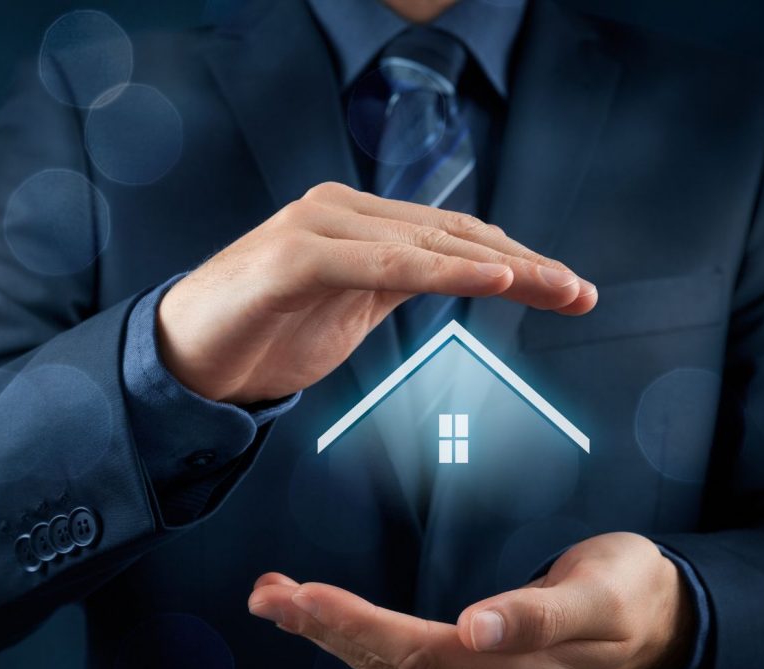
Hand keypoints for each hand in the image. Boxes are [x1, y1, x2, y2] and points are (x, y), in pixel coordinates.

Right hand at [155, 182, 596, 404]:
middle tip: (581, 293)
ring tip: (553, 287)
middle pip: (451, 232)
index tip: (569, 291)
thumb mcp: (347, 312)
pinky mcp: (295, 256)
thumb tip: (459, 279)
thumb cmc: (260, 337)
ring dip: (498, 265)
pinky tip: (488, 278)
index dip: (517, 259)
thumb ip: (394, 285)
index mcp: (355, 222)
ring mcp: (316, 226)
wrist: (182, 362)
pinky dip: (440, 268)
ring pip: (424, 242)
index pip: (451, 235)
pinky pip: (382, 261)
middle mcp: (340, 210)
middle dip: (525, 264)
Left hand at [246, 532, 695, 668]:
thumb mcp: (603, 592)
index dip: (356, 625)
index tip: (305, 598)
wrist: (664, 627)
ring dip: (326, 636)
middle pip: (390, 664)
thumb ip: (544, 612)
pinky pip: (402, 668)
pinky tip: (320, 620)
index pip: (418, 650)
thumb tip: (481, 627)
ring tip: (274, 599)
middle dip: (322, 628)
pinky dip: (354, 641)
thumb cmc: (630, 592)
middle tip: (266, 594)